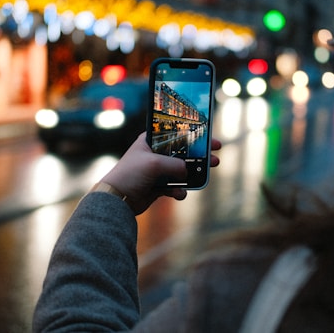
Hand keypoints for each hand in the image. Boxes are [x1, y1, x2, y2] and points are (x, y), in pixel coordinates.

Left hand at [99, 132, 221, 214]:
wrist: (117, 199)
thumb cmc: (131, 174)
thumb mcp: (154, 164)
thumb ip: (175, 165)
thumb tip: (187, 171)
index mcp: (151, 141)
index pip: (176, 133)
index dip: (193, 133)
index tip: (209, 135)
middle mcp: (155, 154)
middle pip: (183, 151)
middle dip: (200, 155)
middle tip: (216, 156)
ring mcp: (158, 170)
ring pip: (182, 170)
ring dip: (194, 173)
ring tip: (206, 175)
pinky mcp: (159, 186)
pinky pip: (176, 186)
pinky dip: (179, 190)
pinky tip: (178, 193)